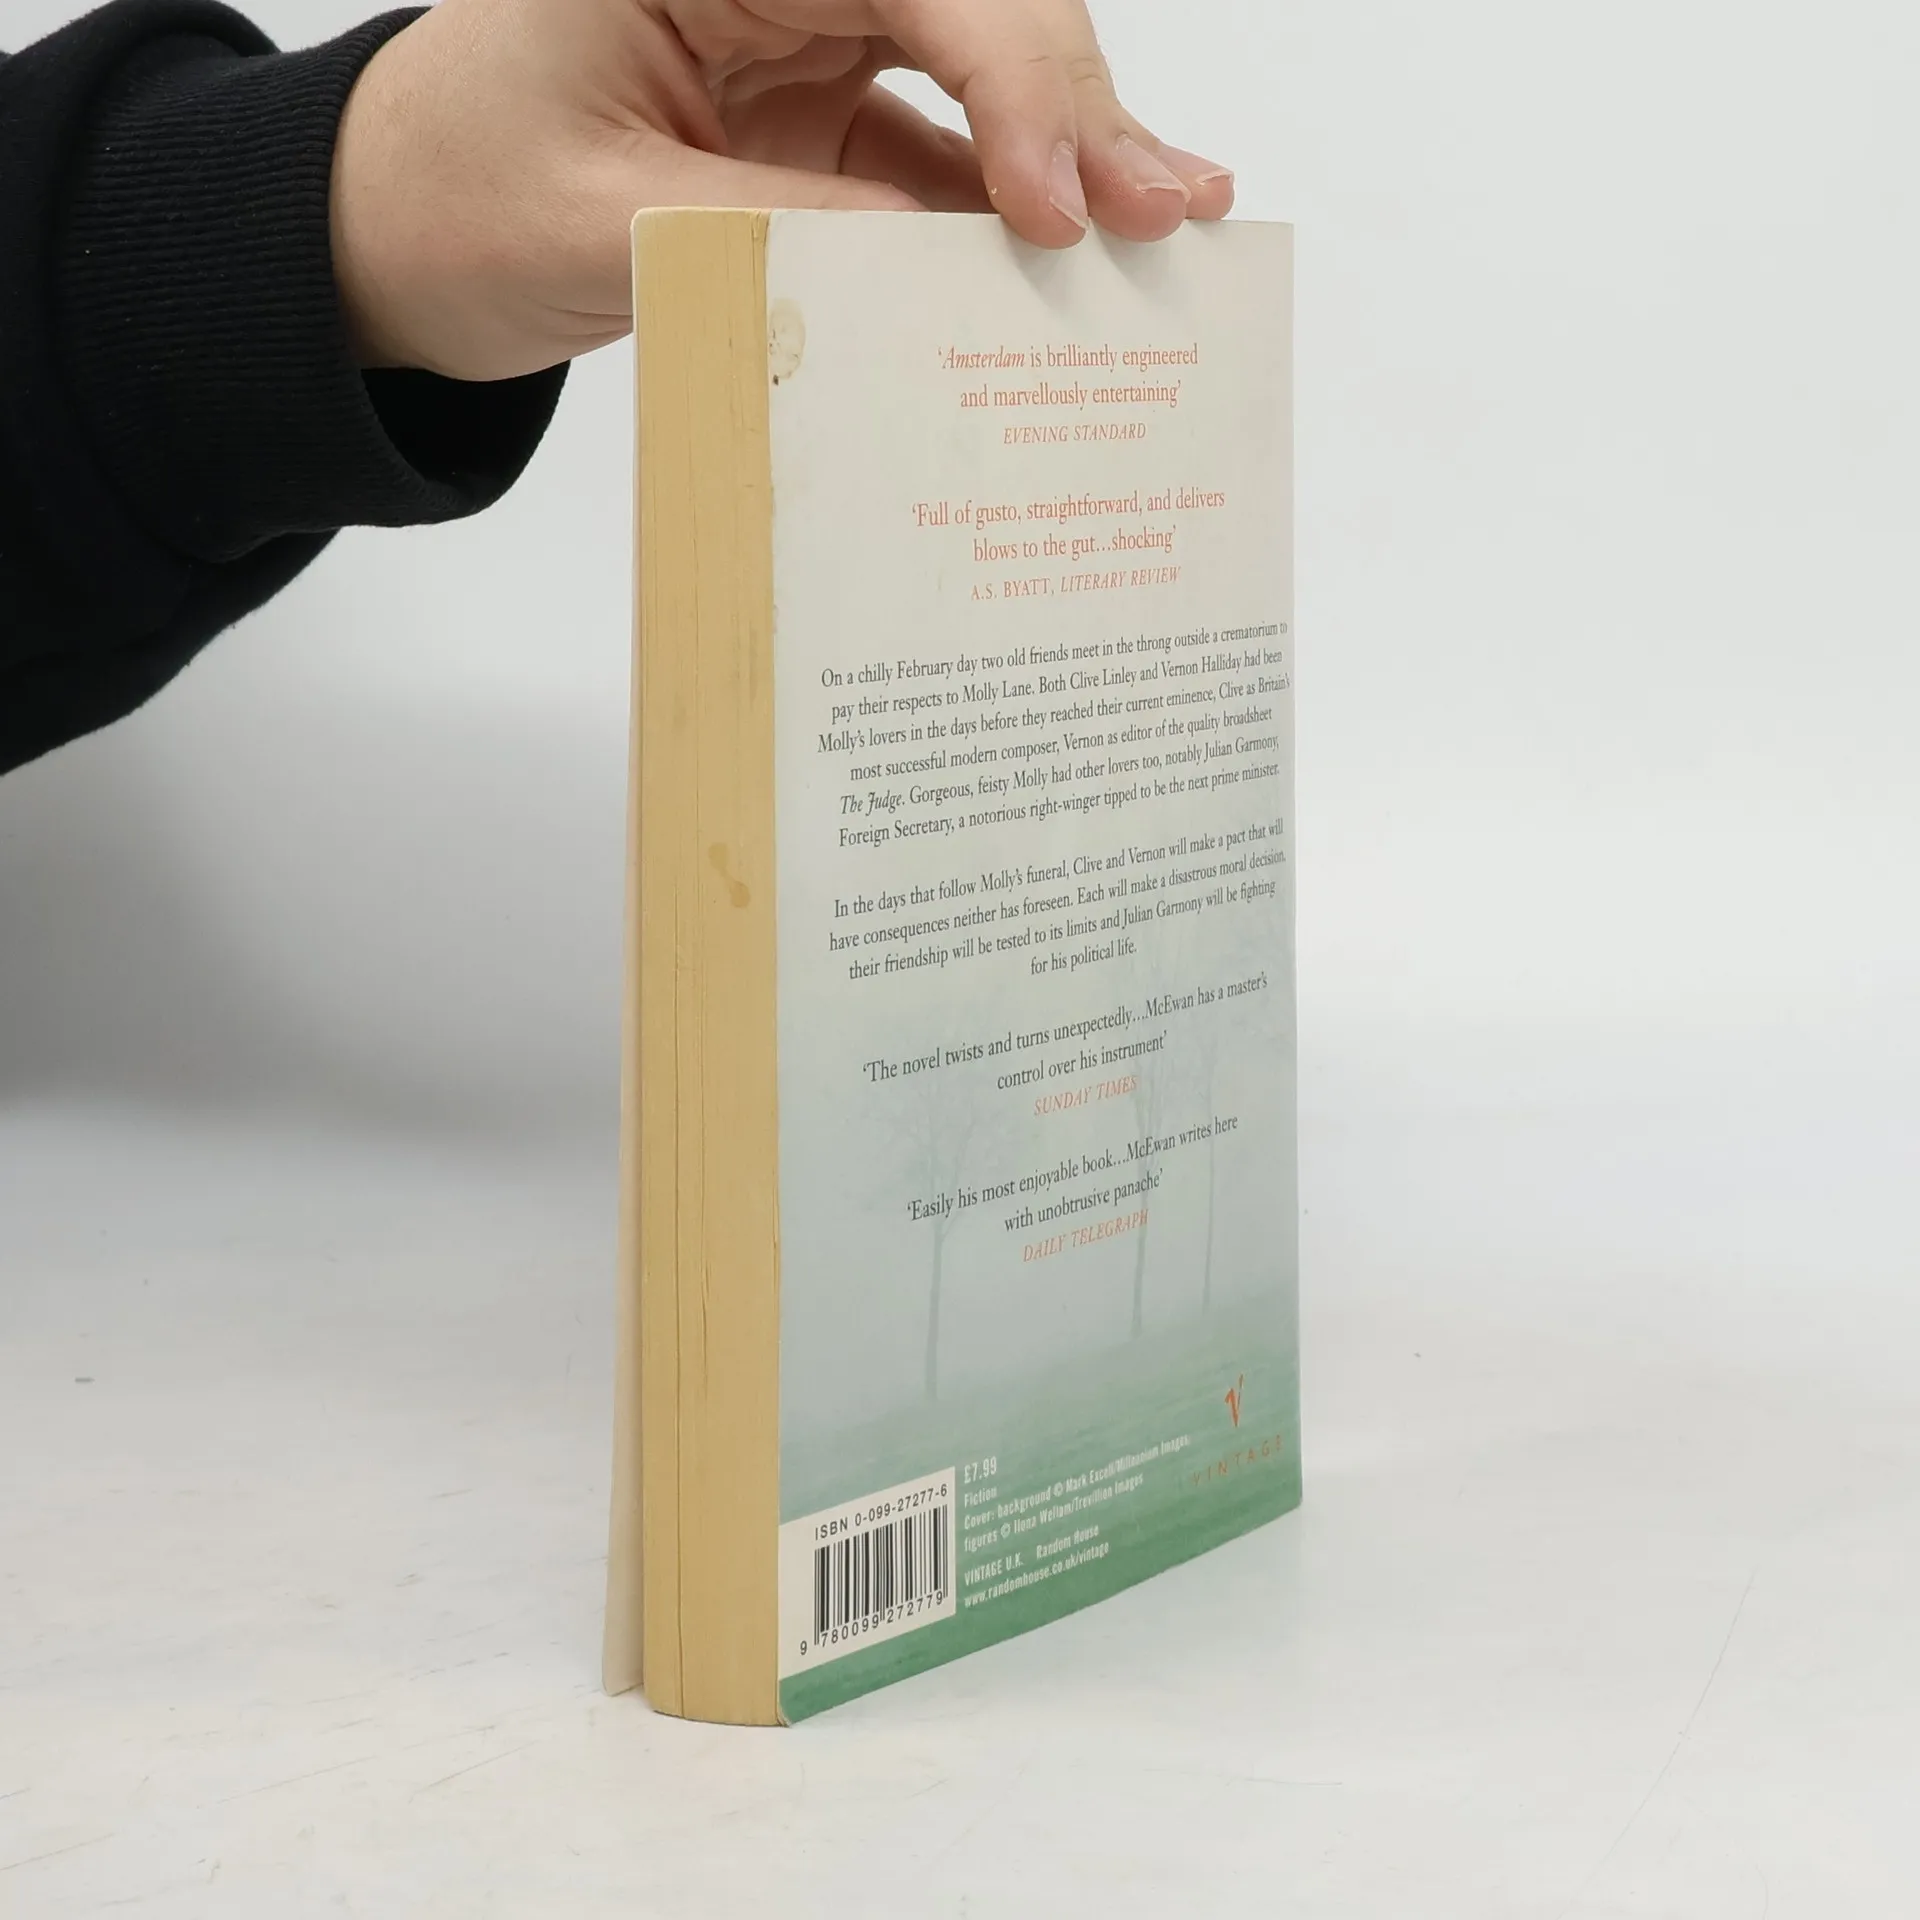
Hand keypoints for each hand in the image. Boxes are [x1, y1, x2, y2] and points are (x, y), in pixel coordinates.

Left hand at [329, 0, 1234, 381]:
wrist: (387, 241)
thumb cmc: (453, 200)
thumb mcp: (614, 225)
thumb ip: (789, 234)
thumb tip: (961, 277)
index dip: (1011, 78)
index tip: (1056, 203)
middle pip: (972, 8)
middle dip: (1070, 106)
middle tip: (1163, 208)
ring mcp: (801, 35)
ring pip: (973, 70)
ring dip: (1063, 149)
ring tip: (1164, 217)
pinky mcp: (812, 113)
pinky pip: (931, 151)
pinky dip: (998, 207)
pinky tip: (1068, 251)